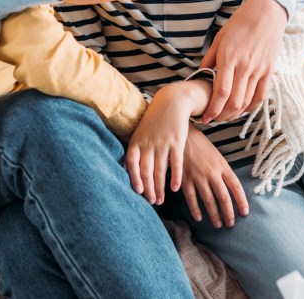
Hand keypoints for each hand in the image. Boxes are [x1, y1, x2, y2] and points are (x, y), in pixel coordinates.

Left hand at [125, 81, 210, 205]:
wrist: (172, 101)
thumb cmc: (154, 120)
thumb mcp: (140, 132)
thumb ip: (135, 149)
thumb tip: (126, 169)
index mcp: (137, 141)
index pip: (131, 164)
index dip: (134, 179)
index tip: (137, 192)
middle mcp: (148, 143)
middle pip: (146, 171)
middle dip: (148, 189)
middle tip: (152, 202)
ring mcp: (162, 143)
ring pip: (160, 171)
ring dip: (160, 188)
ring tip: (161, 200)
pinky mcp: (177, 142)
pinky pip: (176, 164)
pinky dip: (175, 177)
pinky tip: (176, 188)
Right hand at [181, 129, 248, 228]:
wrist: (183, 136)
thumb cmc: (201, 145)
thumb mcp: (217, 155)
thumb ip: (223, 171)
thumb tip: (230, 188)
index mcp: (223, 166)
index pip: (236, 187)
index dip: (241, 201)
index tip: (245, 212)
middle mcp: (212, 173)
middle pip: (224, 197)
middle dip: (228, 213)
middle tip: (231, 224)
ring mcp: (198, 177)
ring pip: (209, 200)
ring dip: (214, 215)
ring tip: (218, 225)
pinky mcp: (185, 179)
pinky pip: (191, 198)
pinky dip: (195, 209)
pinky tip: (199, 218)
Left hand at [200, 0, 286, 123]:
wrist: (266, 13)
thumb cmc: (240, 24)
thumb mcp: (219, 38)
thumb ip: (209, 59)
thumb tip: (200, 75)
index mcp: (229, 57)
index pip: (221, 91)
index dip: (213, 109)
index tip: (205, 118)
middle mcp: (245, 66)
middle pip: (234, 102)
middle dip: (222, 116)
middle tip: (214, 119)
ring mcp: (259, 70)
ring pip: (247, 102)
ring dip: (235, 114)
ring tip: (225, 116)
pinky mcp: (269, 71)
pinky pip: (261, 96)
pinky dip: (251, 107)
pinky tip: (242, 109)